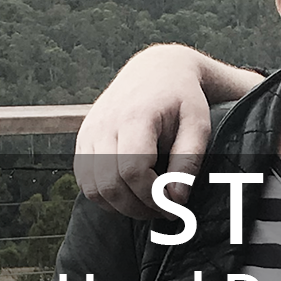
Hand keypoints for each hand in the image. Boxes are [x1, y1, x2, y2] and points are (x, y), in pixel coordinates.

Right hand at [72, 44, 244, 219]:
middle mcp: (105, 124)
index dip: (152, 195)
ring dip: (120, 205)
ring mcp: (89, 132)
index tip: (173, 205)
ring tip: (148, 203)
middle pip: (110, 184)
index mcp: (136, 116)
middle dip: (137, 207)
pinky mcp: (83, 140)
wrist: (156, 70)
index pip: (133, 169)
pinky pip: (85, 180)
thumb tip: (176, 200)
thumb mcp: (197, 124)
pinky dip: (105, 195)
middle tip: (163, 210)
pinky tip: (130, 191)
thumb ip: (188, 161)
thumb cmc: (182, 97)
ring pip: (93, 188)